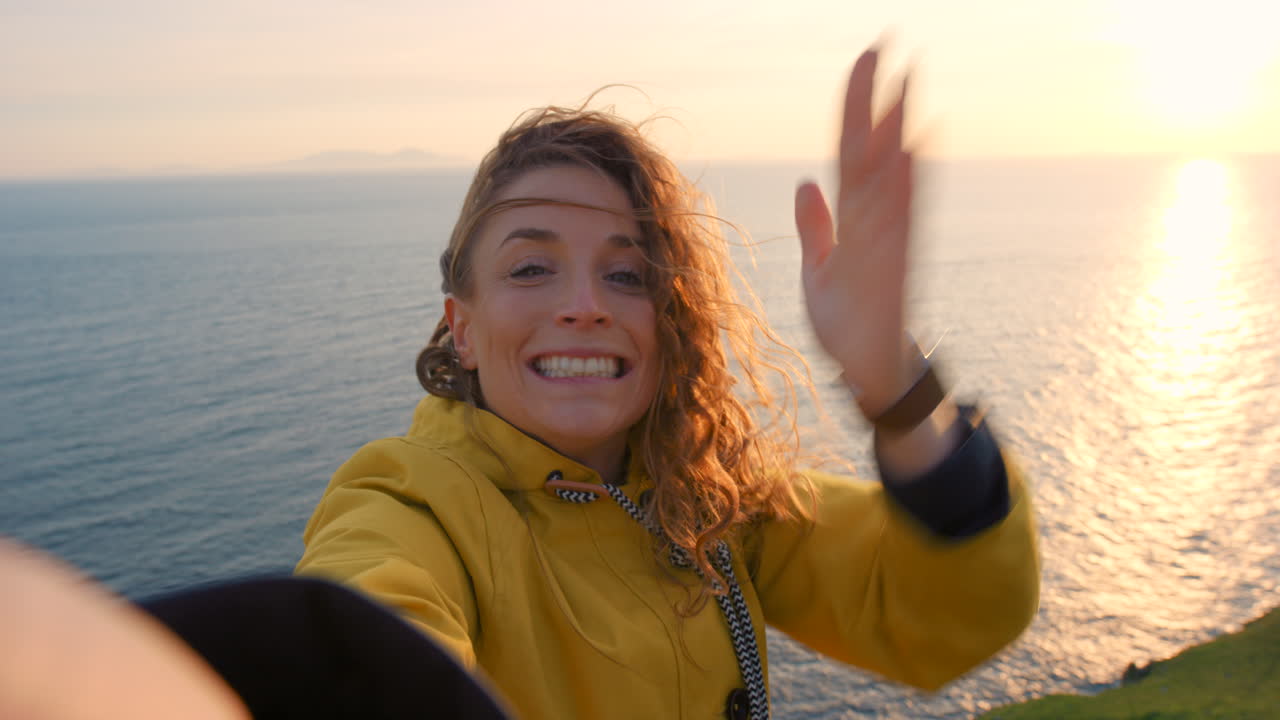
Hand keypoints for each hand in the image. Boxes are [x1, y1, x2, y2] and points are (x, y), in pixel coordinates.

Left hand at [795, 48, 914, 417]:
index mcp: (853, 218)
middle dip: (879, 102)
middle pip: (873, 152)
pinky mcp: (892, 268)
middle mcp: (874, 221)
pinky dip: (904, 188)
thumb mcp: (819, 268)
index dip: (855, 107)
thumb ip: (816, 227)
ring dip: (897, 132)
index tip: (865, 60)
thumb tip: (806, 184)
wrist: (867, 370)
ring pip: (890, 177)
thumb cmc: (847, 320)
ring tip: (905, 86)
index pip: (851, 150)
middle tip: (891, 47)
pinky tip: (911, 152)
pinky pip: (898, 222)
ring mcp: (886, 242)